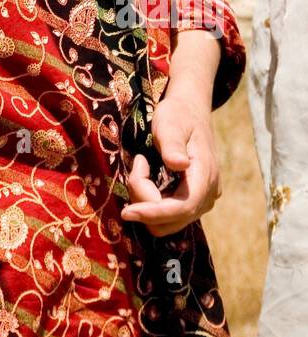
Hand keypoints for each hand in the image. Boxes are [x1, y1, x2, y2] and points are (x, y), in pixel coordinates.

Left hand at [121, 90, 220, 235]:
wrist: (190, 113)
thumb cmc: (178, 116)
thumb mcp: (170, 124)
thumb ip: (172, 144)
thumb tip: (179, 164)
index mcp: (205, 175)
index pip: (182, 207)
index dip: (154, 213)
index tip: (127, 211)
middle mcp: (209, 194)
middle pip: (172, 219)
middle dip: (144, 202)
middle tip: (137, 166)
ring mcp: (203, 200)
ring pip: (168, 223)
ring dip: (146, 204)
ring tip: (142, 169)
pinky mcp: (193, 202)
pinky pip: (168, 217)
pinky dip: (151, 204)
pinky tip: (147, 179)